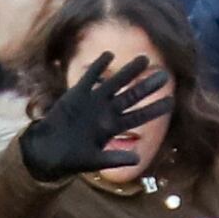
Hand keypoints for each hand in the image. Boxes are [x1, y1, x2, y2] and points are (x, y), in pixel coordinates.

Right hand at [18, 49, 173, 180]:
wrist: (47, 152)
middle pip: (132, 96)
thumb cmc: (72, 159)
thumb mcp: (95, 162)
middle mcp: (106, 112)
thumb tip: (138, 160)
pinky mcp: (77, 94)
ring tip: (144, 59)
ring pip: (115, 83)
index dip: (154, 109)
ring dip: (129, 72)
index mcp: (112, 127)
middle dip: (147, 86)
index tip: (171, 101)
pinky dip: (98, 66)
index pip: (139, 116)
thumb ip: (115, 158)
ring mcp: (93, 101)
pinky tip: (108, 55)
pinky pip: (90, 77)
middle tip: (164, 74)